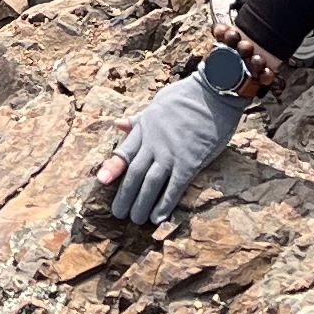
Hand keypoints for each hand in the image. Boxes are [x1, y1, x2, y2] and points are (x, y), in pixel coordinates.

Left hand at [95, 63, 244, 225]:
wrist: (213, 93)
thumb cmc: (187, 96)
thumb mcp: (157, 103)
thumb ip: (138, 118)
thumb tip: (118, 124)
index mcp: (145, 128)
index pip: (124, 152)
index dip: (112, 168)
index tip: (100, 181)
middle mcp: (153, 144)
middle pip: (134, 174)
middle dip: (124, 195)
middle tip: (118, 213)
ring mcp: (170, 154)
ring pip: (149, 184)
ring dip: (141, 204)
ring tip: (135, 219)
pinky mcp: (189, 163)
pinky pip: (174, 188)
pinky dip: (164, 204)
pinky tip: (158, 217)